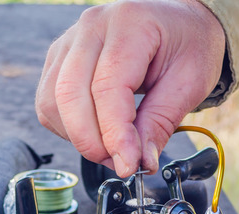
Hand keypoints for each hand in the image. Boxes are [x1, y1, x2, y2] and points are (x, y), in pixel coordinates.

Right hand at [36, 0, 224, 176]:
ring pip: (52, 102)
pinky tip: (96, 131)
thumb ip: (160, 122)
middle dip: (92, 142)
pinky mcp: (58, 59)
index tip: (128, 165)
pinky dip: (68, 128)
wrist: (179, 23)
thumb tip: (139, 163)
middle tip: (121, 162)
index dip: (114, 134)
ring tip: (112, 147)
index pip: (107, 88)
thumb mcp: (190, 82)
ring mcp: (69, 42)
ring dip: (77, 137)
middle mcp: (91, 27)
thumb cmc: (188, 43)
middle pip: (69, 95)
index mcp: (129, 24)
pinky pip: (48, 103)